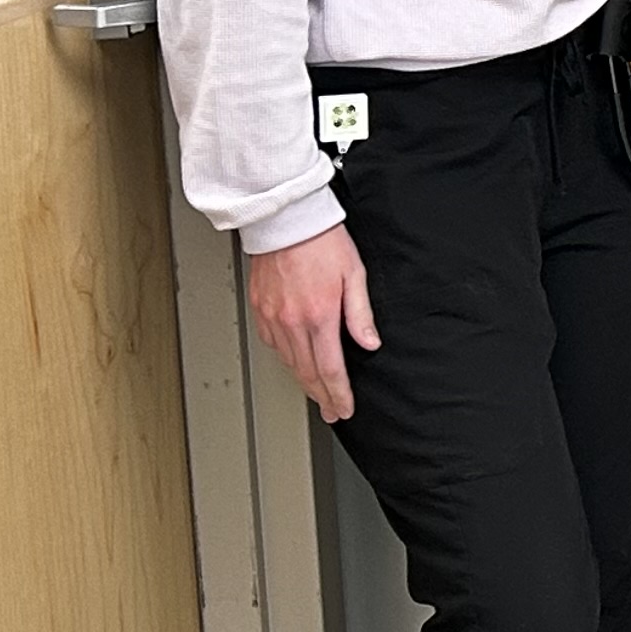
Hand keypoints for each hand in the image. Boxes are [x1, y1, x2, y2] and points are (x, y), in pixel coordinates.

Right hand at [246, 225, 378, 422]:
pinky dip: (286, 359)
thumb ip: (361, 314)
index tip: (344, 408)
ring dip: (303, 381)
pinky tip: (295, 363)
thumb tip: (370, 343)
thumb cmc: (323, 240)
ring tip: (316, 394)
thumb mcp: (355, 275)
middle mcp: (292, 321)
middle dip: (321, 396)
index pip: (330, 368)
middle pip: (307, 371)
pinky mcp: (260, 308)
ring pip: (288, 361)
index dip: (338, 393)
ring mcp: (273, 316)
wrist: (287, 219)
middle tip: (331, 411)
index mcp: (319, 315)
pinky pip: (272, 344)